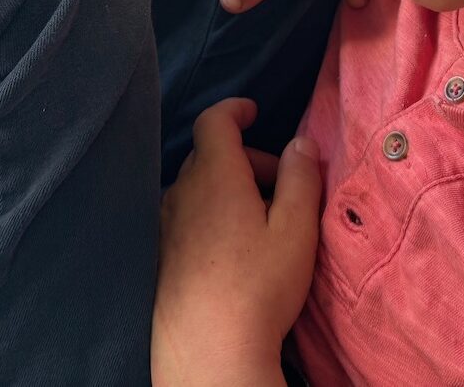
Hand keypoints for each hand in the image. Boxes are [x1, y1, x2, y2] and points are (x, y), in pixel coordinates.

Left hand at [151, 98, 320, 386]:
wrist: (208, 354)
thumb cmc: (258, 288)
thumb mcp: (297, 229)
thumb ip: (302, 177)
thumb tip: (301, 142)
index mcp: (215, 178)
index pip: (214, 122)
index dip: (234, 109)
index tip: (254, 111)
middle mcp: (182, 195)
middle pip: (209, 155)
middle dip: (246, 158)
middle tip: (282, 183)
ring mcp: (167, 228)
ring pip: (196, 187)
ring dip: (228, 187)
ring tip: (260, 219)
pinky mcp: (161, 259)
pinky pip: (186, 216)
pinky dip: (210, 213)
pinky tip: (234, 248)